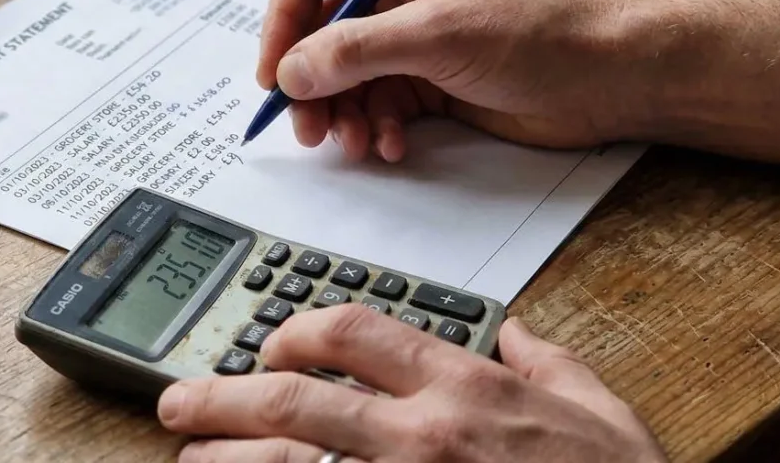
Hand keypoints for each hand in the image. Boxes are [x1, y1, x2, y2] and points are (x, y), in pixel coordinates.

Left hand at [157, 305, 667, 462]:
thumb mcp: (601, 406)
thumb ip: (549, 361)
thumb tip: (517, 333)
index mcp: (465, 386)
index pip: (354, 330)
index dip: (295, 330)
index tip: (272, 345)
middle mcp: (424, 437)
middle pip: (296, 398)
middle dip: (223, 396)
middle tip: (179, 402)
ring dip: (229, 461)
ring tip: (192, 459)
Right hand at [258, 0, 640, 161]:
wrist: (606, 80)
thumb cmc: (535, 34)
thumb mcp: (435, 36)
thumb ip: (355, 51)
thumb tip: (290, 73)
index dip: (283, 22)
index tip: (276, 75)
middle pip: (320, 33)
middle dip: (311, 84)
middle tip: (309, 128)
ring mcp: (413, 39)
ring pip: (346, 77)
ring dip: (343, 114)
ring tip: (355, 144)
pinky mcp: (431, 81)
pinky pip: (379, 105)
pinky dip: (377, 128)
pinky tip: (393, 146)